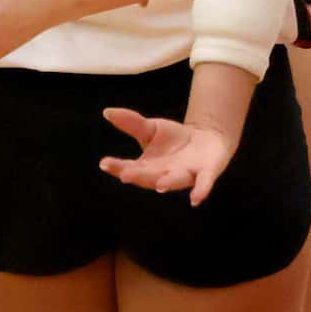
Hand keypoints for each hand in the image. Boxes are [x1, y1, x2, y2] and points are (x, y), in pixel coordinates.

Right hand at [98, 106, 235, 204]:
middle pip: (149, 177)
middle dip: (138, 176)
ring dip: (168, 183)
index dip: (117, 167)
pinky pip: (203, 184)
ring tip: (160, 185)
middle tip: (125, 175)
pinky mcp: (206, 172)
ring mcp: (185, 175)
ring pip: (175, 181)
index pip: (129, 168)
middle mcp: (164, 175)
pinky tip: (196, 200)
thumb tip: (107, 111)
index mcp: (147, 167)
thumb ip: (130, 122)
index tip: (104, 163)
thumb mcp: (150, 128)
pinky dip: (200, 191)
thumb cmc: (173, 138)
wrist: (206, 137)